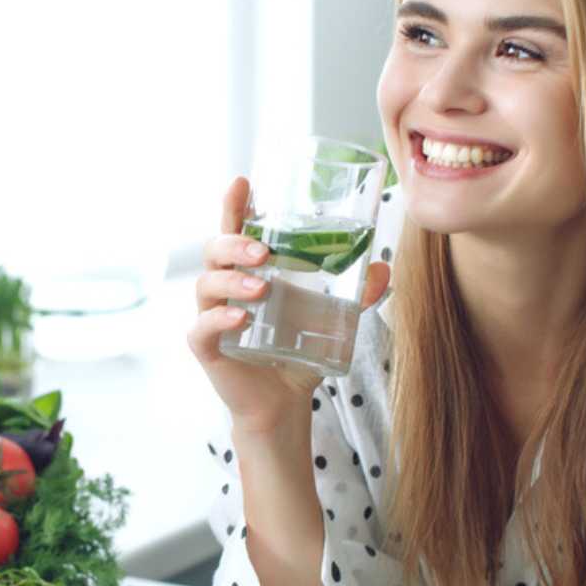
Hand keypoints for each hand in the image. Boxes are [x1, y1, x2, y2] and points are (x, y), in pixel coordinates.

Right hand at [187, 177, 390, 434]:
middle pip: (214, 249)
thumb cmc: (298, 353)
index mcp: (249, 272)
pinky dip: (219, 320)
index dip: (235, 205)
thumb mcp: (332, 320)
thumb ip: (355, 295)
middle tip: (263, 251)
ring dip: (232, 279)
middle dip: (235, 242)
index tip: (243, 182)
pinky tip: (240, 318)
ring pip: (206, 284)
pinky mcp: (207, 348)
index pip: (235, 229)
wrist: (284, 404)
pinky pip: (201, 327)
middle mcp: (225, 288)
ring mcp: (212, 316)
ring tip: (261, 288)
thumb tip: (383, 268)